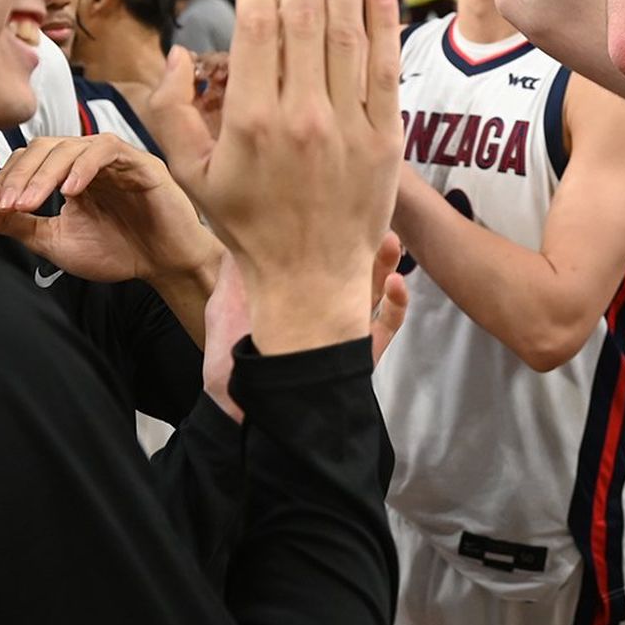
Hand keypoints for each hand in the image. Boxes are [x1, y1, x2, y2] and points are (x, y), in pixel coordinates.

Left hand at [0, 132, 220, 286]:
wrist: (164, 267)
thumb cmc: (116, 252)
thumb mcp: (53, 240)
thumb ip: (10, 222)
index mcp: (69, 173)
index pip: (29, 158)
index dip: (7, 177)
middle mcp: (90, 160)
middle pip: (45, 146)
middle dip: (21, 175)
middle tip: (8, 205)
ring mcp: (117, 158)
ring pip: (71, 146)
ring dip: (45, 174)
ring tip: (31, 204)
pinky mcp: (141, 163)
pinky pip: (107, 151)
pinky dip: (84, 168)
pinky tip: (70, 193)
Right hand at [146, 0, 404, 353]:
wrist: (310, 279)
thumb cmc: (246, 225)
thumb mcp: (190, 173)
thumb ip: (172, 111)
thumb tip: (175, 54)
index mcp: (251, 122)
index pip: (259, 31)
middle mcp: (302, 119)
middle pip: (304, 21)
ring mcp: (349, 129)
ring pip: (347, 38)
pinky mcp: (386, 141)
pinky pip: (384, 72)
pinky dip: (383, 27)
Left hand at [203, 232, 410, 420]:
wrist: (243, 417)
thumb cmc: (231, 363)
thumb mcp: (226, 305)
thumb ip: (237, 271)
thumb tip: (240, 229)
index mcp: (294, 294)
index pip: (318, 255)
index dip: (333, 231)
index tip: (339, 207)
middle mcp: (321, 308)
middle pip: (352, 267)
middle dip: (366, 241)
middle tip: (375, 219)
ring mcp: (343, 331)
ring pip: (373, 292)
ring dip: (386, 266)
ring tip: (391, 242)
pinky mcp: (359, 355)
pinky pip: (386, 328)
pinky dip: (397, 307)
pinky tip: (397, 285)